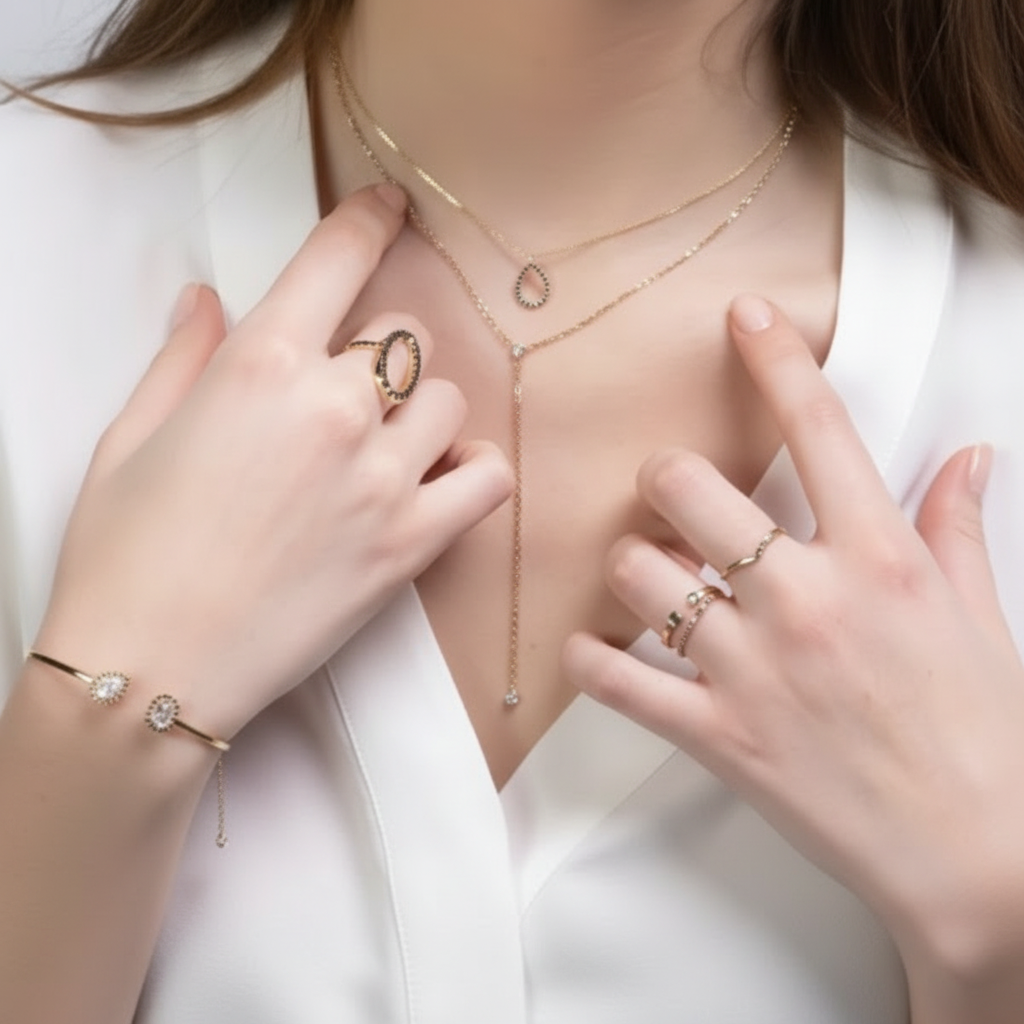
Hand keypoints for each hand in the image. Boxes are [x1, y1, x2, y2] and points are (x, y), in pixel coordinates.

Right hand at [35, 185, 512, 737]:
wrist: (150, 670)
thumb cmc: (125, 554)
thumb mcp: (131, 435)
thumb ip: (183, 356)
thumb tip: (207, 299)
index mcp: (261, 366)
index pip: (337, 259)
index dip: (369, 220)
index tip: (388, 207)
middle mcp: (334, 409)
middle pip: (402, 339)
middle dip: (376, 357)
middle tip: (343, 398)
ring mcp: (383, 479)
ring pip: (447, 402)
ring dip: (420, 413)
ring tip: (382, 448)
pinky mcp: (411, 545)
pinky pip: (487, 479)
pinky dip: (472, 472)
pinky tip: (438, 480)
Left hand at [564, 295, 1023, 982]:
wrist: (979, 855)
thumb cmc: (984, 733)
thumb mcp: (980, 616)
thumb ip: (957, 527)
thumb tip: (969, 456)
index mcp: (878, 559)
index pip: (819, 430)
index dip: (776, 358)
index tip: (743, 315)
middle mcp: (806, 599)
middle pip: (684, 487)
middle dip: (665, 480)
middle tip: (672, 498)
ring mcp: (754, 668)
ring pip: (637, 574)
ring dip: (631, 568)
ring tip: (650, 581)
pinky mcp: (720, 734)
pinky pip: (619, 681)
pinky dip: (591, 660)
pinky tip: (593, 650)